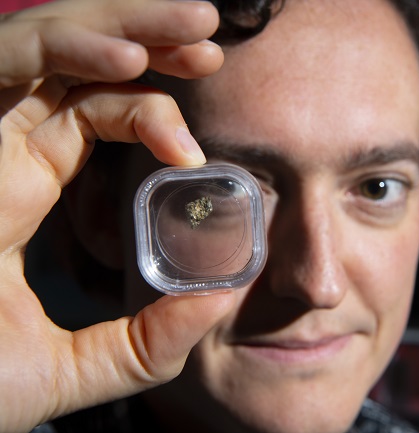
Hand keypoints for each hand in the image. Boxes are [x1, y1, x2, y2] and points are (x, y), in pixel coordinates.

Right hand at [0, 1, 234, 430]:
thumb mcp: (78, 365)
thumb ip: (153, 339)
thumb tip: (224, 300)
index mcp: (26, 183)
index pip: (97, 111)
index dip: (154, 108)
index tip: (199, 152)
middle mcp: (0, 144)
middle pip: (80, 63)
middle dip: (150, 37)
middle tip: (212, 35)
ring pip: (52, 42)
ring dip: (126, 23)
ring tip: (201, 26)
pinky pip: (8, 58)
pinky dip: (69, 47)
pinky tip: (130, 59)